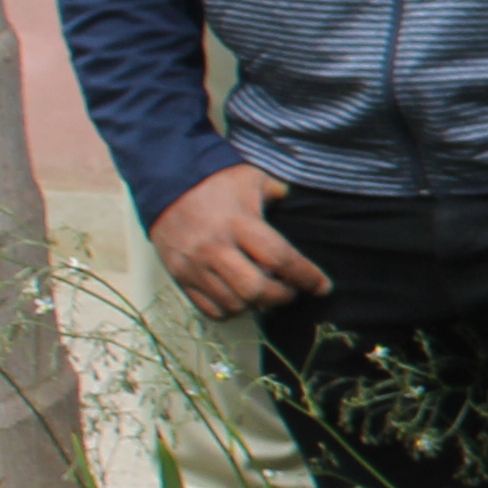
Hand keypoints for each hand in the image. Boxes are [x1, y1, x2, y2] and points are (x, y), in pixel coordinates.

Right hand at [147, 164, 325, 317]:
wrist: (165, 185)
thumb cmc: (214, 182)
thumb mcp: (252, 177)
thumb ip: (279, 192)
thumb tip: (295, 203)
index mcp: (239, 223)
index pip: (279, 258)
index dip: (306, 276)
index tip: (322, 287)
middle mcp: (215, 248)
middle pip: (256, 290)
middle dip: (282, 296)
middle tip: (292, 290)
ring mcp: (194, 266)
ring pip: (233, 303)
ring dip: (257, 305)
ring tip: (267, 294)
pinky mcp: (179, 277)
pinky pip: (209, 309)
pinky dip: (231, 310)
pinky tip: (241, 299)